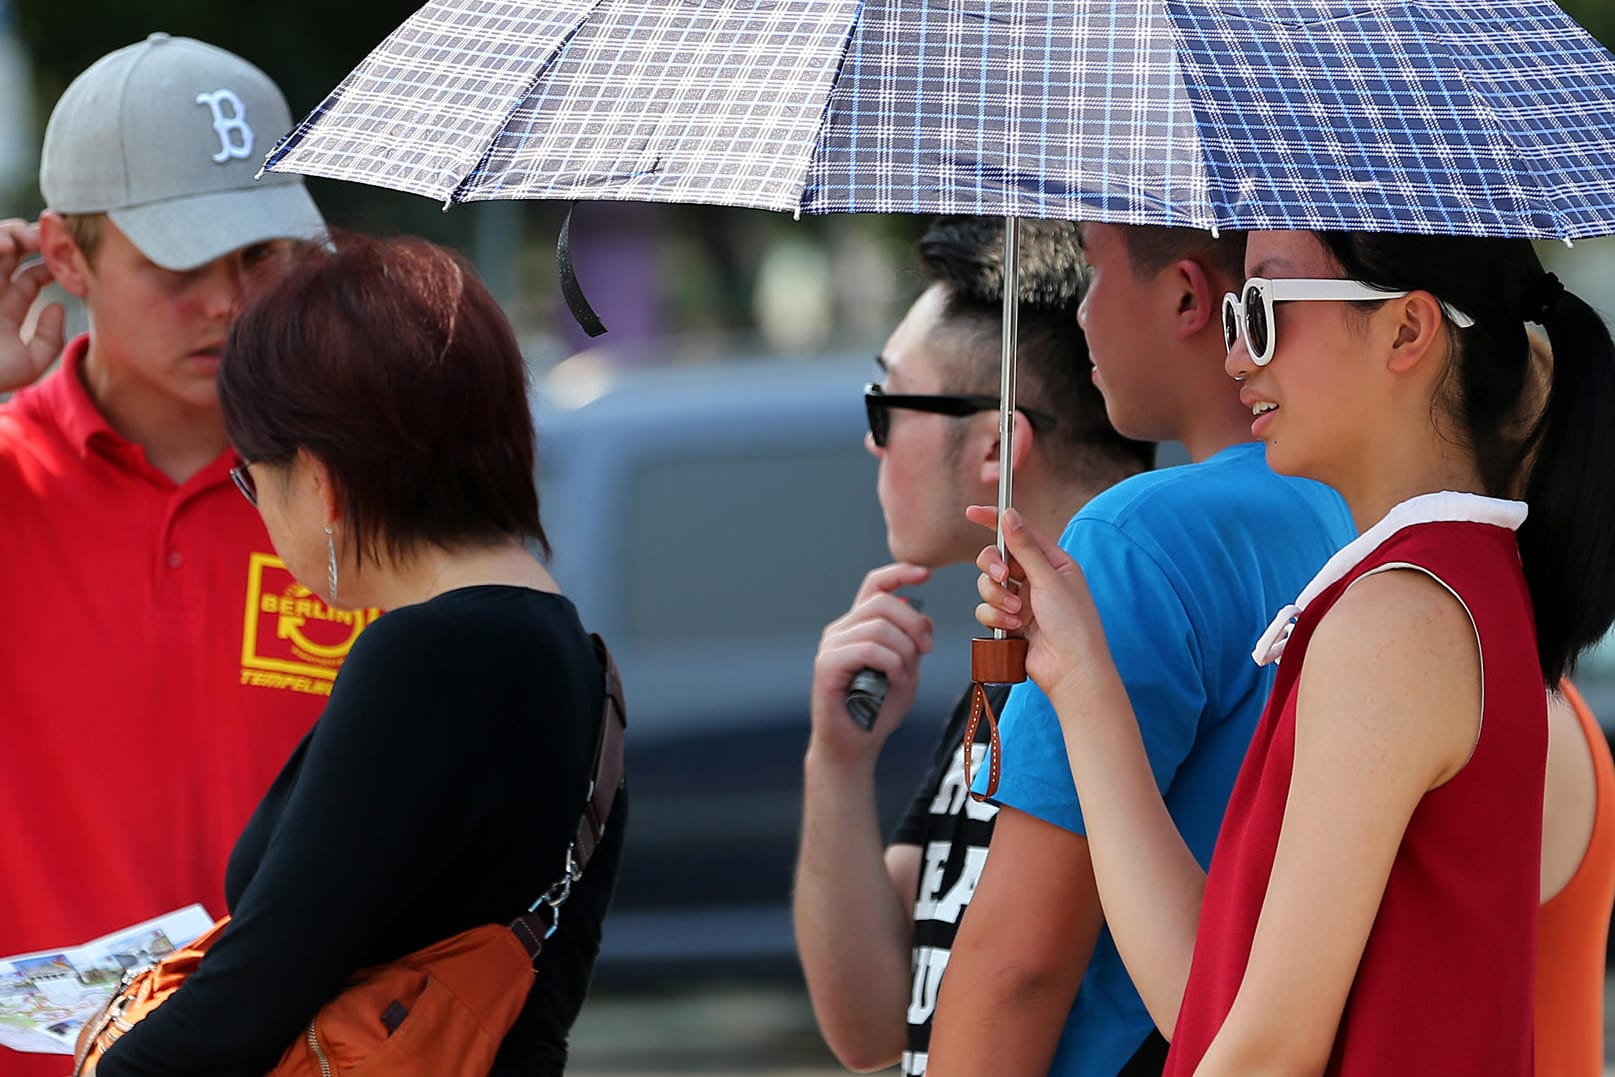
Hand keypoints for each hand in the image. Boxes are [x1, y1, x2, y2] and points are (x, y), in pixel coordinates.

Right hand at [0, 219, 65, 394]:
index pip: (32, 276)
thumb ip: (50, 340)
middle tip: (48, 240)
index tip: (68, 262)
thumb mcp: (28, 364)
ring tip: (26, 241)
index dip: (51, 264)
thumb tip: (58, 306)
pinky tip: (6, 246)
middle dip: (31, 239)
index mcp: (6, 308)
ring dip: (10, 233)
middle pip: (12, 251)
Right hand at [809, 562, 933, 762]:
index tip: (926, 573)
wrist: (855, 745)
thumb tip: (923, 615)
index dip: (900, 573)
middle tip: (927, 648)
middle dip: (913, 622)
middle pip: (883, 602)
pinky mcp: (827, 666)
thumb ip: (912, 641)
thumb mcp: (907, 669)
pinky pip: (868, 649)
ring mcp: (831, 646)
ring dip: (904, 651)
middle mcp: (841, 630)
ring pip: (879, 627)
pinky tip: (894, 680)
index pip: (875, 585)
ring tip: (905, 674)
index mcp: (858, 626)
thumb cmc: (878, 709)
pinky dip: (891, 664)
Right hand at [966, 506, 1111, 706]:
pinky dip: (996, 618)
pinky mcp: (1008, 622)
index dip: (995, 521)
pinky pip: (985, 611)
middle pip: (995, 559)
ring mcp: (1021, 601)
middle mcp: (1035, 579)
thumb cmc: (1074, 626)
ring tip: (1017, 614)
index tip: (972, 513)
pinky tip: (1014, 628)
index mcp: (1052, 562)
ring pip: (987, 586)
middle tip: (1004, 578)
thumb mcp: (1049, 579)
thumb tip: (1010, 515)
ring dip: (998, 599)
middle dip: (994, 569)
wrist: (1070, 669)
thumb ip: (1025, 547)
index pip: (1018, 533)